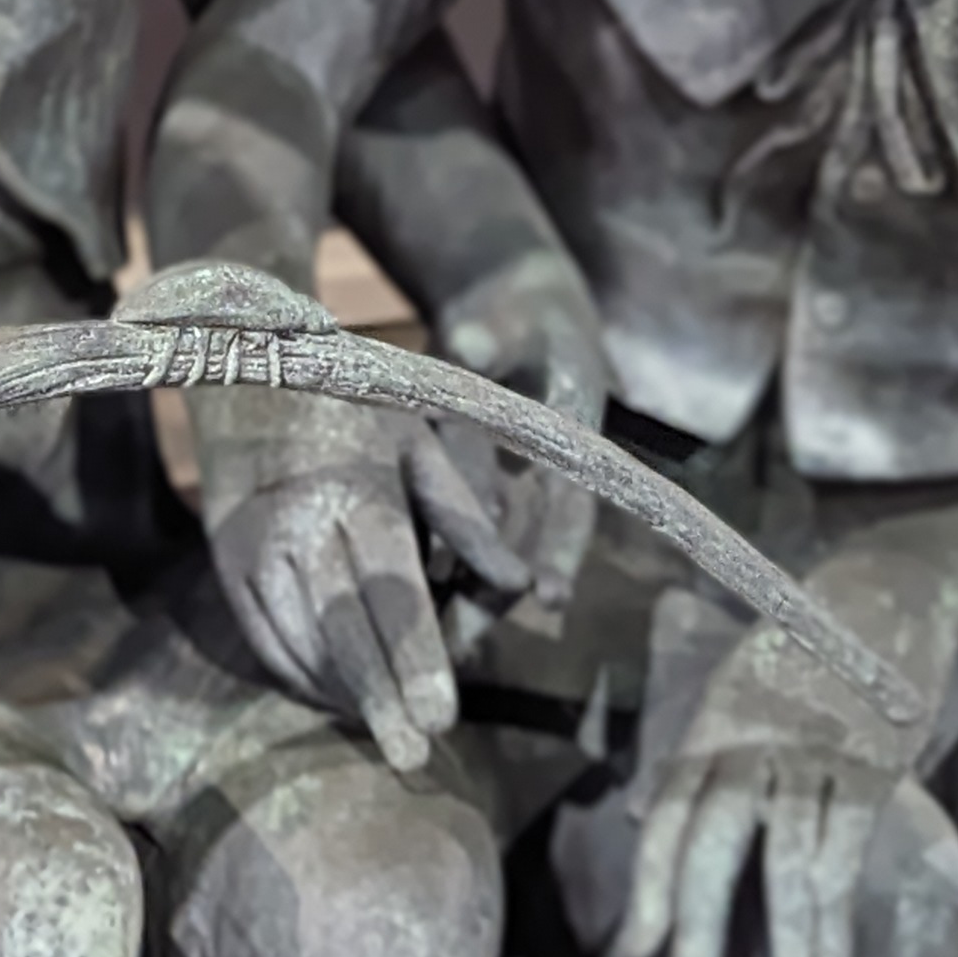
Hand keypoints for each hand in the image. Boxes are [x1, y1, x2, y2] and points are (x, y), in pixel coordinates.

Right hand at [200, 396, 527, 771]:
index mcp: (357, 491)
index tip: (441, 717)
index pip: (391, 592)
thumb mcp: (421, 446)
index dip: (417, 659)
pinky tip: (337, 698)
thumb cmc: (353, 417)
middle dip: (380, 699)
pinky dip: (301, 676)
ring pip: (299, 643)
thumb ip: (469, 521)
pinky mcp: (227, 563)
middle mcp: (298, 522)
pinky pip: (264, 638)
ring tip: (386, 732)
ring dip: (343, 694)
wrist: (244, 376)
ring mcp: (253, 546)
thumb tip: (525, 589)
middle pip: (342, 630)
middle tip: (412, 755)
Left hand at [430, 249, 618, 621]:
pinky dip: (427, 559)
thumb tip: (470, 344)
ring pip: (483, 549)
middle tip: (458, 648)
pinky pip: (450, 530)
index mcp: (568, 434)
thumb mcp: (512, 318)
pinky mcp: (469, 481)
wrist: (519, 309)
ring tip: (423, 647)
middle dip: (491, 597)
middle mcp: (541, 471)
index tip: (547, 596)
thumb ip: (492, 337)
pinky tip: (389, 601)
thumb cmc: (523, 311)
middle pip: (520, 545)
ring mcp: (506, 481)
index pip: (568, 501)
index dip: (560, 549)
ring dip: (457, 592)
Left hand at [606, 563, 956, 956]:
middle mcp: (749, 738)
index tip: (635, 948)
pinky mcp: (869, 757)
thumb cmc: (802, 656)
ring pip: (788, 849)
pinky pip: (845, 841)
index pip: (667, 812)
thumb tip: (635, 818)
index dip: (650, 882)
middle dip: (697, 912)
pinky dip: (837, 904)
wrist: (887, 591)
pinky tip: (835, 953)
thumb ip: (689, 759)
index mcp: (709, 727)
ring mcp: (810, 748)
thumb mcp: (731, 693)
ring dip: (789, 927)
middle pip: (712, 834)